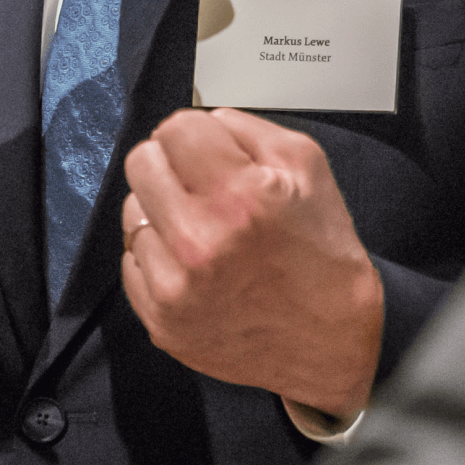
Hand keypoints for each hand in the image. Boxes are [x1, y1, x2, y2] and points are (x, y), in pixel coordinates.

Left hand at [121, 108, 382, 422]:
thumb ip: (248, 129)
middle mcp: (200, 242)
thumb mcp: (308, 167)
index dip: (196, 134)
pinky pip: (132, 261)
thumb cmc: (322, 254)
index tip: (208, 149)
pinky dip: (159, 256)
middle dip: (172, 164)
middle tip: (202, 184)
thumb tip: (202, 120)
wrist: (332, 343)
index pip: (175, 129)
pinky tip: (196, 266)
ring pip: (132, 212)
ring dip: (162, 212)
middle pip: (142, 163)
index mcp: (241, 197)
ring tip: (204, 230)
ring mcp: (175, 288)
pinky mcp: (161, 321)